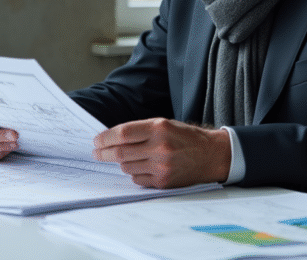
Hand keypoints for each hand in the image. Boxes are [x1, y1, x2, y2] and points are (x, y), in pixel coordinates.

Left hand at [92, 118, 230, 188]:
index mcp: (159, 128)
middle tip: (97, 152)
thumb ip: (140, 130)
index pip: (123, 133)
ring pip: (127, 167)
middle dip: (103, 153)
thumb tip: (112, 138)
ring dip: (121, 162)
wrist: (210, 155)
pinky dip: (134, 173)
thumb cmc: (185, 137)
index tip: (96, 140)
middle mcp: (159, 147)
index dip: (105, 137)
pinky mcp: (163, 182)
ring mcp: (161, 167)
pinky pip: (137, 180)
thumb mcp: (164, 124)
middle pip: (120, 152)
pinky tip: (141, 167)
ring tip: (125, 157)